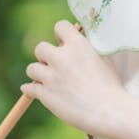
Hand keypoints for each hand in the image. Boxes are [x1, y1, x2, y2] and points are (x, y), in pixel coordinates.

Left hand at [21, 20, 128, 136]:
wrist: (108, 111)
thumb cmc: (110, 86)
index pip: (60, 26)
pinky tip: (33, 90)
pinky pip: (28, 88)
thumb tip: (77, 44)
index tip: (63, 43)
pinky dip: (30, 89)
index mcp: (77, 44)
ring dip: (38, 73)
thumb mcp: (103, 59)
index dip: (61, 35)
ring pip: (31, 68)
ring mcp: (51, 76)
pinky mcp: (45, 94)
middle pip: (40, 48)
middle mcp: (61, 57)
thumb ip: (87, 49)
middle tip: (53, 65)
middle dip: (45, 56)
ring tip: (47, 79)